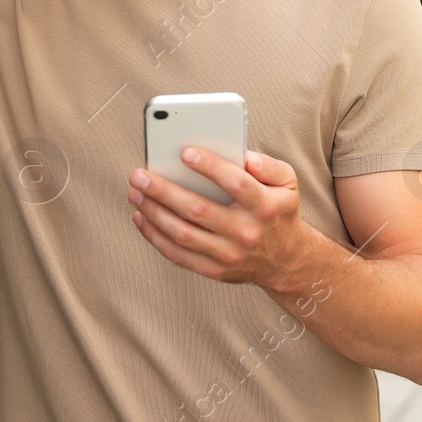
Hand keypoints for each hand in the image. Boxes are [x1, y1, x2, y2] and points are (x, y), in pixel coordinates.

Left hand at [127, 147, 311, 288]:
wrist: (286, 261)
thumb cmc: (278, 212)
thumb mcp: (287, 183)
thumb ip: (267, 165)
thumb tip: (242, 154)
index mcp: (264, 206)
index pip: (236, 183)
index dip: (210, 167)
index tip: (184, 152)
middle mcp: (245, 232)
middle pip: (198, 210)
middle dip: (164, 190)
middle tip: (140, 174)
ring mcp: (228, 255)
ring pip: (182, 234)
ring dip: (153, 212)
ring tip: (135, 192)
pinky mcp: (214, 270)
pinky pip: (177, 255)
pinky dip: (154, 236)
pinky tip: (140, 216)